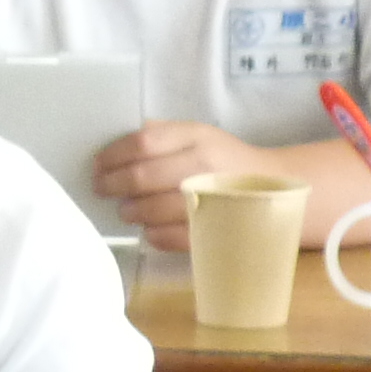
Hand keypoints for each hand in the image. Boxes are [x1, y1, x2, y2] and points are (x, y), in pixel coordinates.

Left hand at [92, 117, 262, 250]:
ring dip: (131, 211)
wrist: (273, 187)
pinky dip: (152, 234)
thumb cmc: (224, 160)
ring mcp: (208, 197)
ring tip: (125, 211)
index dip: (112, 156)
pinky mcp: (212, 228)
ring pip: (153, 209)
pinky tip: (148, 229)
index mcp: (195, 136)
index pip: (142, 143)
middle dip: (113, 185)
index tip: (97, 166)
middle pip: (142, 177)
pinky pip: (171, 236)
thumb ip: (161, 135)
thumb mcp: (197, 135)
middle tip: (102, 190)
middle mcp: (201, 164)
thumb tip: (116, 142)